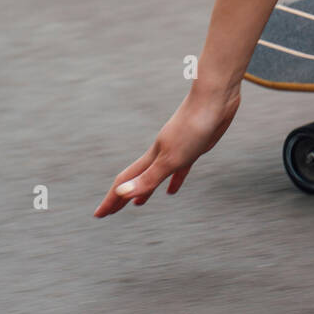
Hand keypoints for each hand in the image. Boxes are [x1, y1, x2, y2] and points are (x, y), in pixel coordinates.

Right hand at [93, 87, 240, 217]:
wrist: (215, 98)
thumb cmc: (193, 127)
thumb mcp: (170, 159)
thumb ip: (147, 177)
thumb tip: (122, 193)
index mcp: (153, 157)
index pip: (125, 182)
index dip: (111, 200)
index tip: (98, 215)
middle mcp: (160, 154)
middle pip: (136, 179)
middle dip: (122, 197)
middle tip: (110, 213)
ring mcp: (177, 150)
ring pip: (155, 175)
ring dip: (145, 190)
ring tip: (139, 204)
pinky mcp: (193, 148)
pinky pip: (179, 170)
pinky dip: (174, 181)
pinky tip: (173, 190)